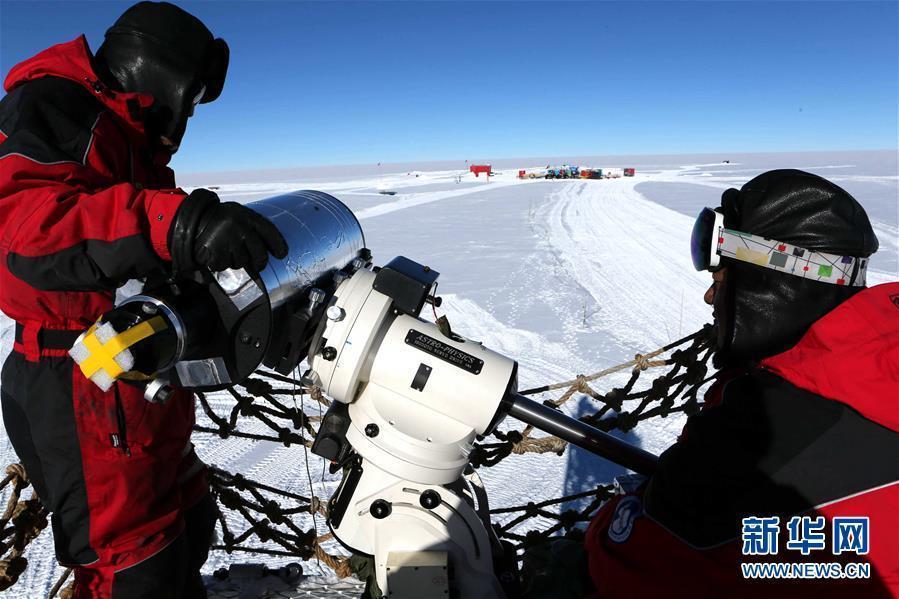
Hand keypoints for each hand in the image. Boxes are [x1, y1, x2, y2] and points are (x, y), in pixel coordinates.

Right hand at [169, 189, 287, 272]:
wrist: (193, 219)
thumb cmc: (222, 219)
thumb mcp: (239, 215)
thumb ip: (254, 228)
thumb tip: (271, 250)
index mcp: (246, 216)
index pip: (269, 232)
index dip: (278, 245)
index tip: (282, 254)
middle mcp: (238, 227)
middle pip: (259, 254)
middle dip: (260, 261)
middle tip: (258, 264)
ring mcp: (226, 239)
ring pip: (242, 262)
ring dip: (237, 260)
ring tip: (229, 249)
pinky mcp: (214, 251)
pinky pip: (225, 265)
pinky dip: (222, 263)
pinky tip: (218, 252)